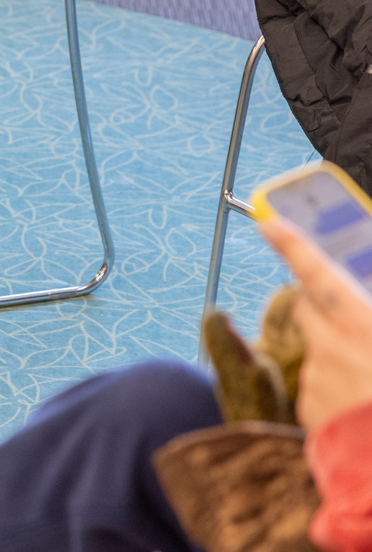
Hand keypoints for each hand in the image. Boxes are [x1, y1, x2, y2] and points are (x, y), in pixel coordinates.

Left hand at [261, 219, 371, 429]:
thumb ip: (367, 317)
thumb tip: (357, 310)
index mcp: (361, 327)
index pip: (317, 274)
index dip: (292, 244)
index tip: (268, 221)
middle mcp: (330, 348)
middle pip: (308, 307)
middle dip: (322, 305)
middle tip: (355, 320)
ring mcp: (316, 379)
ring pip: (316, 350)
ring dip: (334, 354)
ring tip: (371, 381)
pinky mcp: (308, 408)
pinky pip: (316, 385)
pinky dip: (332, 388)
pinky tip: (359, 406)